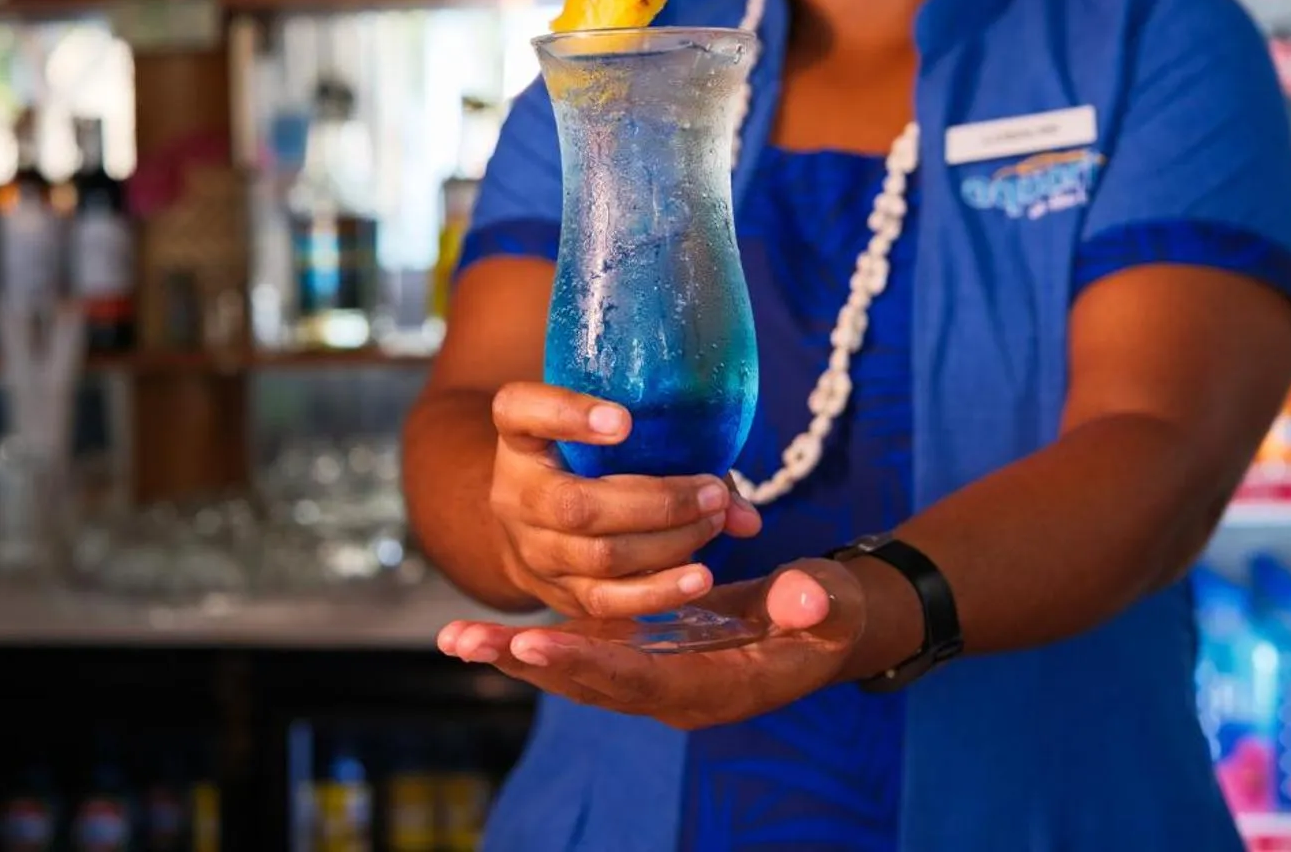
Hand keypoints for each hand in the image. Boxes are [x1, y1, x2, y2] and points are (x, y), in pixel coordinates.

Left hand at [439, 558, 909, 729]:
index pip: (643, 682)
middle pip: (594, 684)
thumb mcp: (836, 606)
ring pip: (580, 672)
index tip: (535, 646)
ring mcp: (657, 678)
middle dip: (533, 665)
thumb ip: (819, 603)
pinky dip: (539, 644)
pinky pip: (585, 654)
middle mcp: (676, 694)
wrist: (825, 626)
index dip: (589, 665)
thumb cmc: (833, 616)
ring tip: (454, 638)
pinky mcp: (645, 657)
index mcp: (718, 689)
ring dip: (519, 657)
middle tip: (470, 642)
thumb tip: (802, 594)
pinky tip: (487, 633)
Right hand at [488, 382, 761, 618]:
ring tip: (713, 526)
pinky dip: (656, 591)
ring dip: (668, 544)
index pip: (520, 410)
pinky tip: (697, 579)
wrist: (529, 522)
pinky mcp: (554, 593)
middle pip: (576, 504)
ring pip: (597, 556)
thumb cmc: (584, 461)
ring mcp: (530, 548)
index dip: (568, 415)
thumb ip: (676, 455)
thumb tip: (745, 516)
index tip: (624, 420)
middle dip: (657, 502)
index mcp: (518, 433)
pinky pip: (605, 600)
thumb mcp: (608, 435)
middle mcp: (515, 491)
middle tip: (711, 494)